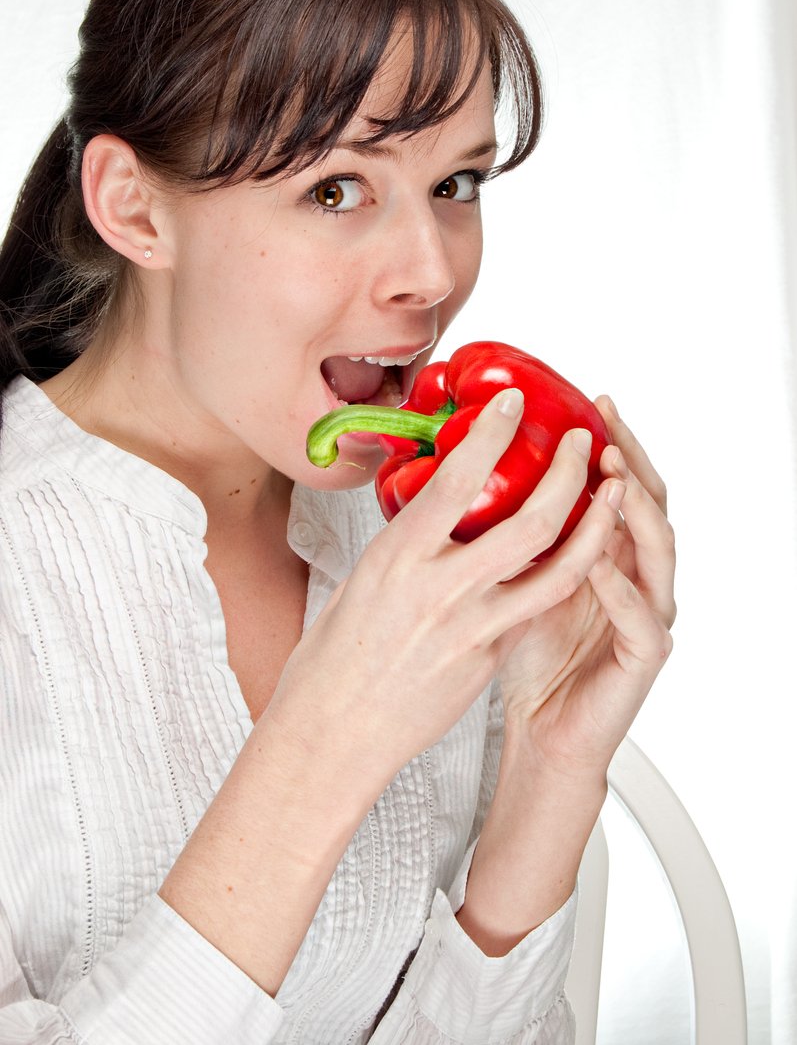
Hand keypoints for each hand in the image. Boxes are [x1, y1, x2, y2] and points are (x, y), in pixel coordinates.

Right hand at [267, 390, 624, 797]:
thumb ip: (409, 543)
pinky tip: (583, 553)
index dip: (491, 433)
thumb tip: (435, 507)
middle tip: (580, 440)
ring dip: (596, 526)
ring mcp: (474, 628)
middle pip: (530, 520)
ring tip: (614, 493)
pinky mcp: (491, 659)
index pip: (455, 479)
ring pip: (559, 570)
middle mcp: (442, 588)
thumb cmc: (334, 656)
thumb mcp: (362, 578)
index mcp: (398, 557)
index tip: (514, 401)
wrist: (333, 733)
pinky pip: (539, 607)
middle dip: (567, 472)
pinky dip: (566, 573)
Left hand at [494, 396, 675, 780]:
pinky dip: (621, 587)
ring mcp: (647, 614)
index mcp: (606, 553)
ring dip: (633, 509)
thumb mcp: (510, 577)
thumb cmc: (522, 654)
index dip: (608, 444)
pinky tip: (597, 560)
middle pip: (648, 504)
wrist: (542, 733)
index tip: (585, 404)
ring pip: (658, 550)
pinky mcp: (644, 658)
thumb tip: (460, 472)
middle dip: (628, 459)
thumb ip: (508, 532)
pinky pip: (642, 618)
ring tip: (609, 475)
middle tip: (604, 423)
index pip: (619, 486)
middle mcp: (635, 575)